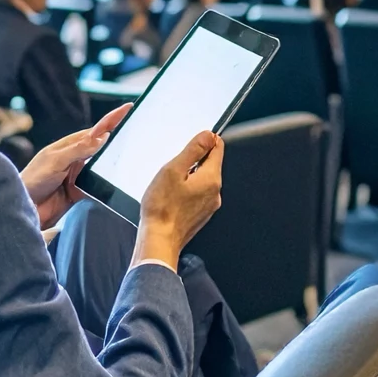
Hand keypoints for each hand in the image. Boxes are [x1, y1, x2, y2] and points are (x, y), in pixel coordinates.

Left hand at [21, 104, 130, 227]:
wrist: (24, 210)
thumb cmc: (32, 181)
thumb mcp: (55, 161)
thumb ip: (79, 149)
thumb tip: (103, 136)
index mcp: (69, 146)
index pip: (95, 130)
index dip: (112, 119)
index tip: (128, 107)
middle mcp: (75, 158)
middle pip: (102, 146)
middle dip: (119, 136)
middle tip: (139, 128)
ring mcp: (78, 175)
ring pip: (102, 165)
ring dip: (116, 160)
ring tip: (135, 152)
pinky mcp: (79, 193)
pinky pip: (99, 185)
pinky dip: (108, 183)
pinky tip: (120, 181)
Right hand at [133, 131, 224, 269]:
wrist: (159, 241)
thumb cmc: (162, 207)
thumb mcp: (174, 169)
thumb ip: (193, 150)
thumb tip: (208, 135)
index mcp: (212, 178)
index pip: (218, 148)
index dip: (205, 140)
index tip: (191, 144)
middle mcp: (215, 193)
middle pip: (210, 164)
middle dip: (194, 160)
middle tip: (174, 167)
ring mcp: (209, 206)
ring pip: (203, 180)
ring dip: (189, 176)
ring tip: (170, 184)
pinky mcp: (201, 215)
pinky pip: (198, 194)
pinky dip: (187, 190)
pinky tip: (172, 197)